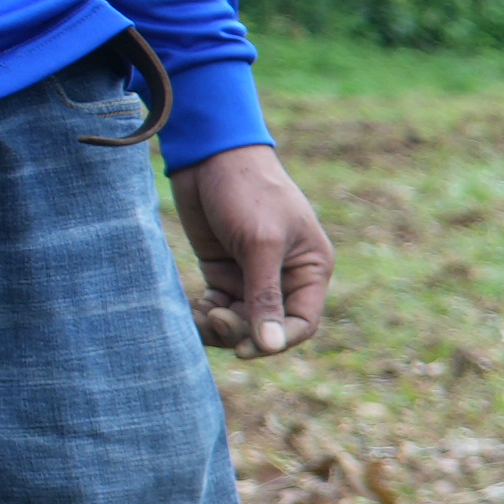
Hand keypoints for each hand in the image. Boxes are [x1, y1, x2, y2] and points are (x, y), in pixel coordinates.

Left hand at [170, 145, 335, 357]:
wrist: (209, 155)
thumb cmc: (247, 192)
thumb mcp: (260, 244)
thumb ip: (265, 297)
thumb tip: (270, 346)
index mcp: (311, 269)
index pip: (302, 323)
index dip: (277, 341)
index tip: (244, 348)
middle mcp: (286, 276)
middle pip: (268, 327)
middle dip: (240, 330)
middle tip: (214, 315)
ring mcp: (253, 275)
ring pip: (241, 322)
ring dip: (218, 326)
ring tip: (199, 312)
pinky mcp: (224, 271)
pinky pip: (219, 308)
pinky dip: (205, 314)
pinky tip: (192, 307)